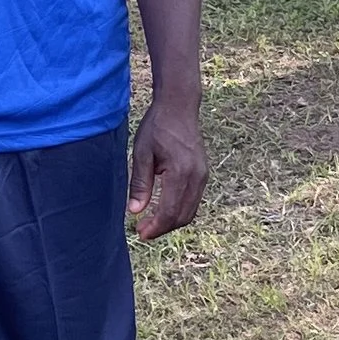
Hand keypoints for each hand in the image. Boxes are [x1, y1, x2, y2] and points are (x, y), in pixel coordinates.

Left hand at [128, 94, 206, 240]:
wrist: (179, 106)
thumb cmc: (158, 127)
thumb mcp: (141, 153)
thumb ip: (139, 183)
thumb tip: (134, 211)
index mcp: (181, 172)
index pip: (170, 211)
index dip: (155, 227)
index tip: (140, 233)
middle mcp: (197, 177)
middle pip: (182, 216)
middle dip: (162, 228)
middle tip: (142, 231)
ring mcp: (203, 176)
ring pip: (190, 211)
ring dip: (171, 221)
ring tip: (150, 222)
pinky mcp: (203, 174)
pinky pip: (193, 201)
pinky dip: (179, 211)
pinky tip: (163, 209)